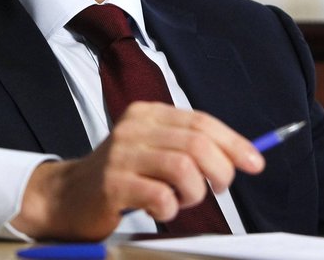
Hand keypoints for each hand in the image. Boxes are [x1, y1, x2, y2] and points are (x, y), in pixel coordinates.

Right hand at [11, 101, 264, 240]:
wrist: (69, 195)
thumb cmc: (121, 174)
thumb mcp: (153, 148)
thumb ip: (189, 145)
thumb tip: (242, 155)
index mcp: (146, 113)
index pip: (200, 121)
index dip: (233, 142)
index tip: (254, 162)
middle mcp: (133, 129)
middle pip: (196, 143)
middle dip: (220, 170)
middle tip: (217, 188)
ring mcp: (120, 156)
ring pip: (183, 168)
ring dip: (195, 192)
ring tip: (184, 200)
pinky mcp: (112, 185)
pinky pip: (160, 196)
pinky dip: (171, 209)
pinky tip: (161, 209)